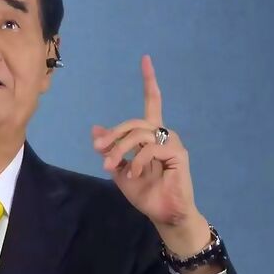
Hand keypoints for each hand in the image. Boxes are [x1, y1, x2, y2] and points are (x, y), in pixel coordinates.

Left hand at [91, 55, 205, 238]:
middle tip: (99, 152)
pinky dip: (137, 160)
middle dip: (114, 135)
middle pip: (135, 121)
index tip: (145, 59)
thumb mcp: (120, 170)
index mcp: (151, 136)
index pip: (152, 102)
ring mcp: (172, 143)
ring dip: (120, 149)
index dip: (149, 81)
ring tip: (111, 167)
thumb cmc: (146, 193)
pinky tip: (133, 173)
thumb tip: (95, 129)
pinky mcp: (178, 154)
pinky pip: (151, 148)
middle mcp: (163, 134)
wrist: (163, 214)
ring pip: (139, 133)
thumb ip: (110, 149)